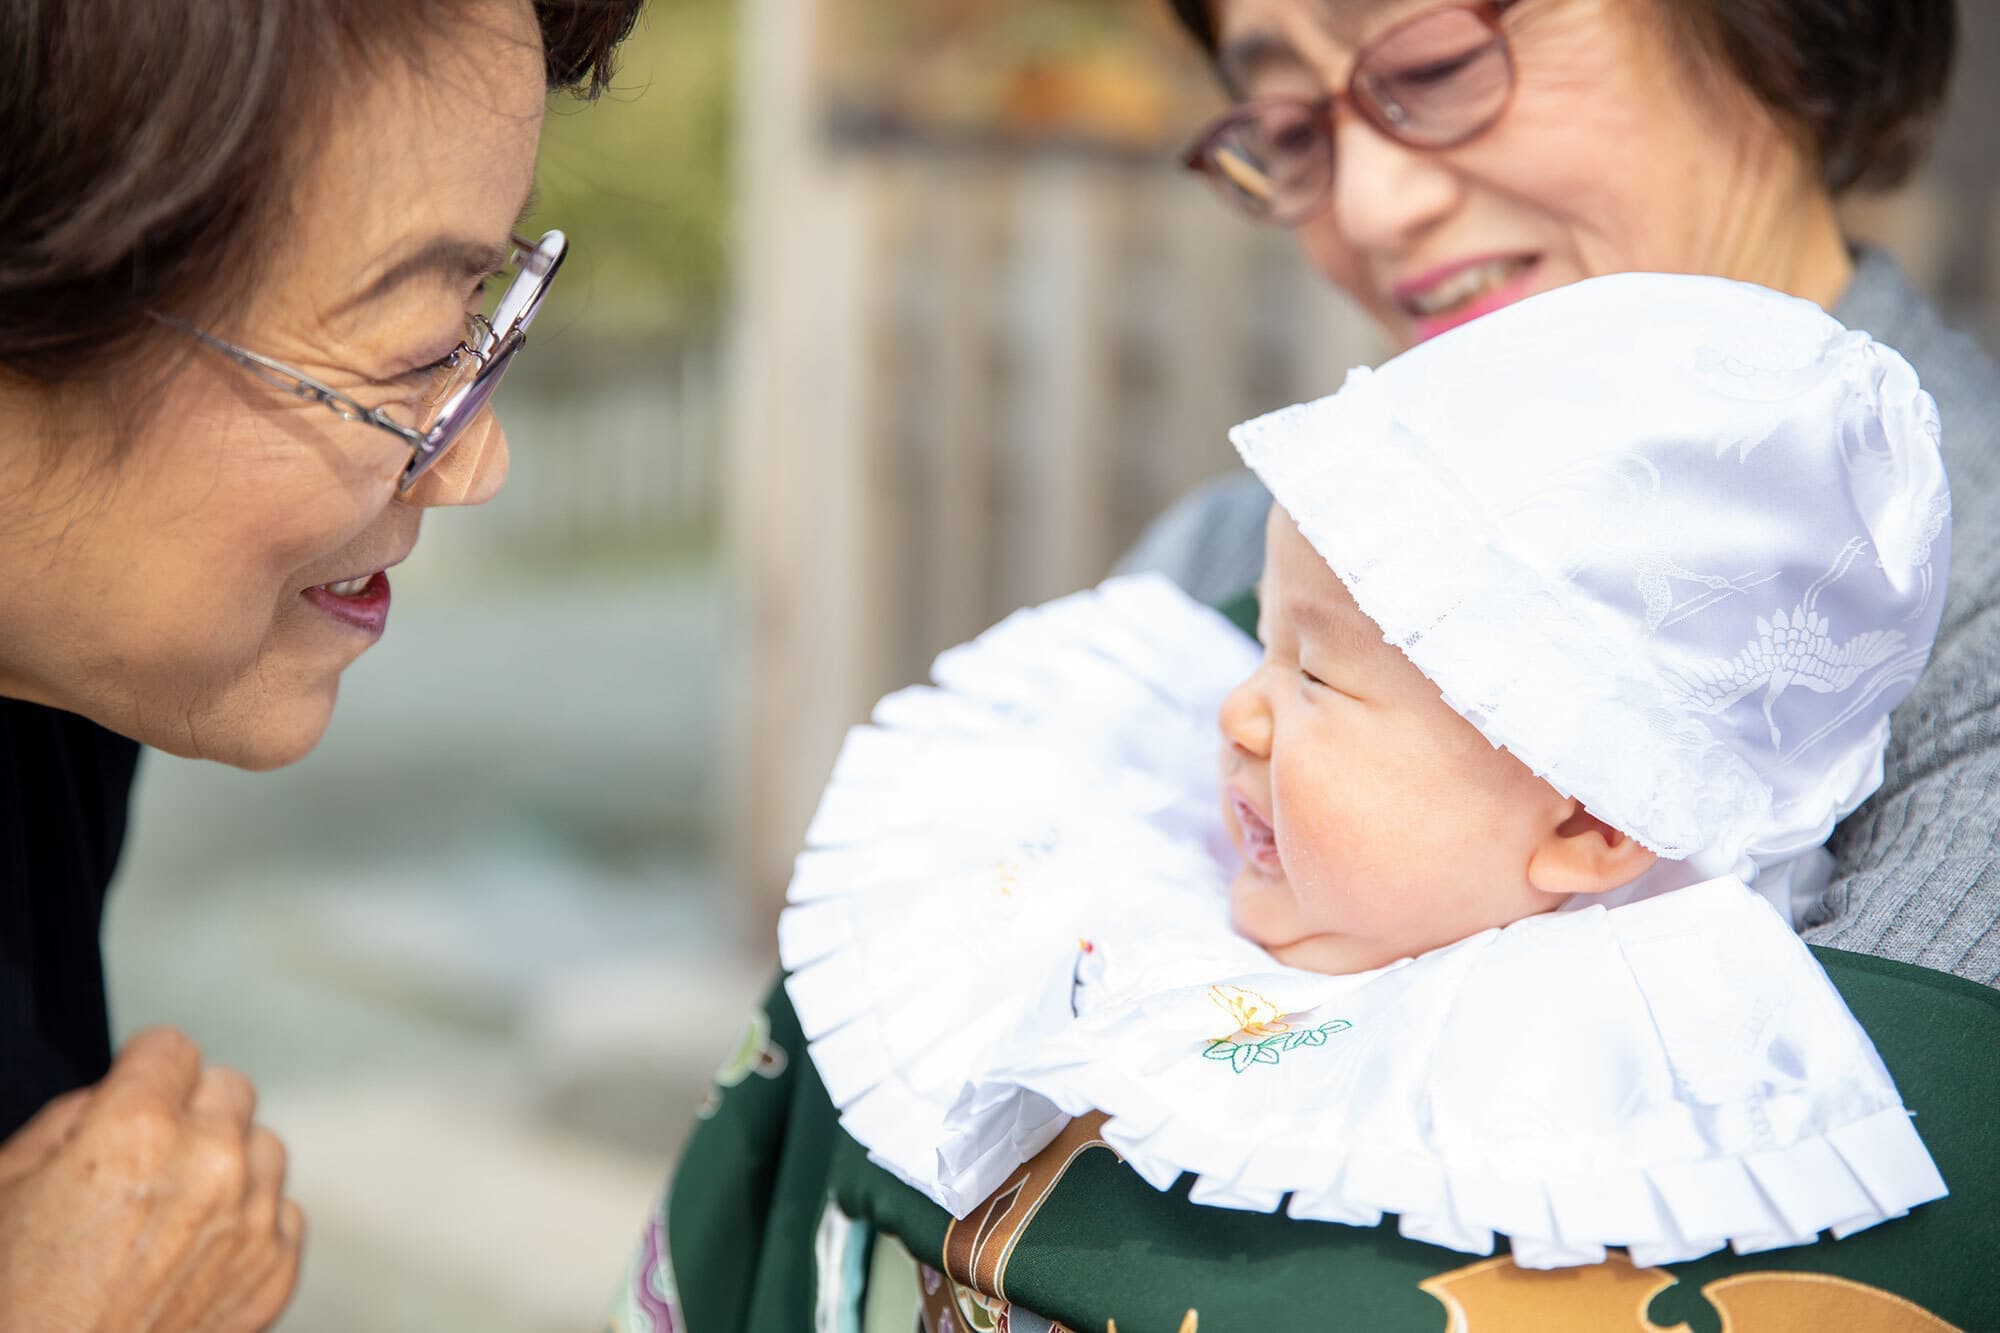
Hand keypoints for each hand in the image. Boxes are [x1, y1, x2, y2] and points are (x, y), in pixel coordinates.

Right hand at [0, 1028, 302, 1330]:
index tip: (131, 1093)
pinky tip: (192, 1254)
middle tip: (145, 1161)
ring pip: (262, 1147)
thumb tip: (116, 1090)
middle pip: (228, 1089)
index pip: (172, 1047)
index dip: (141, 1072)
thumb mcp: (5, 1183)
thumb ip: (71, 1118)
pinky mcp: (275, 1271)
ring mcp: (251, 1221)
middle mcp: (210, 1166)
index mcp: (137, 1132)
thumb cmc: (12, 1303)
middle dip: (189, 1113)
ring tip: (168, 1213)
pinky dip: (247, 1225)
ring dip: (227, 1166)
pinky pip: (280, 1212)